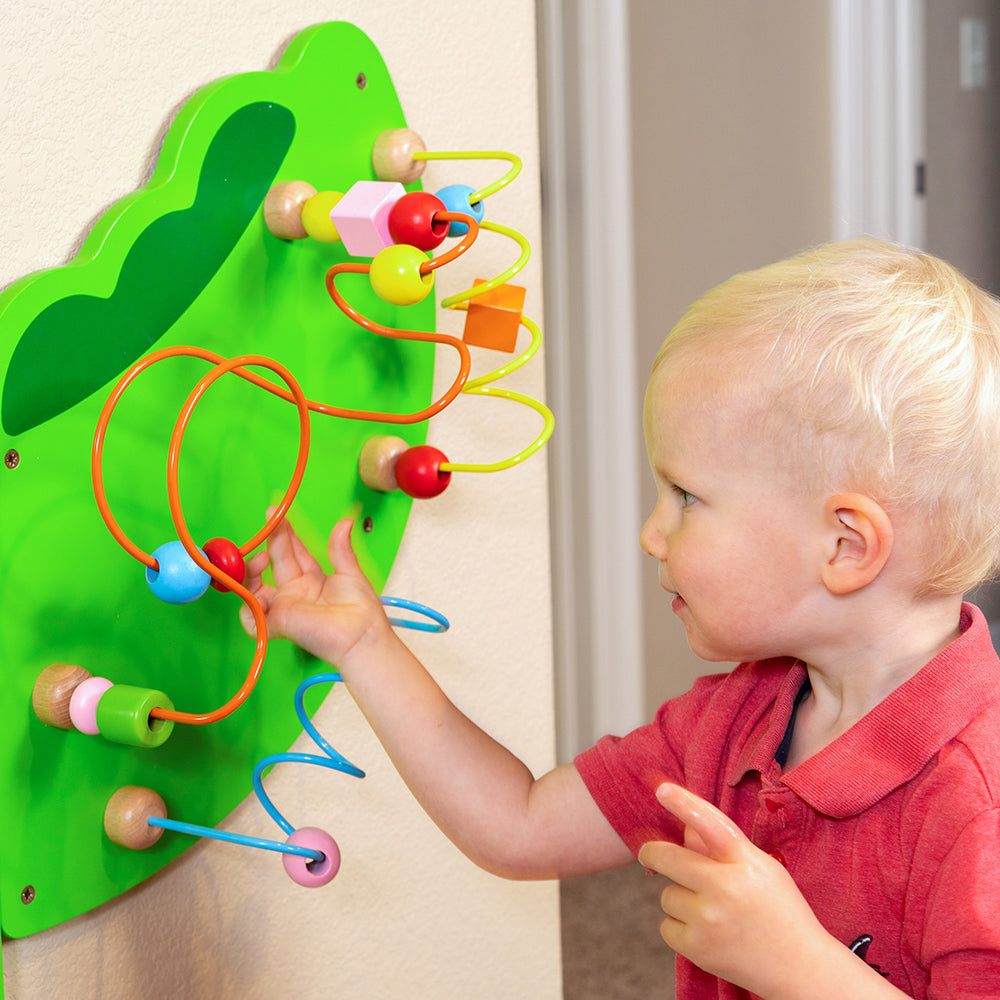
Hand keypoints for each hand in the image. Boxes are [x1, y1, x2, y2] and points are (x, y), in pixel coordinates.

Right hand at [239, 516, 391, 670]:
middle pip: (274, 562)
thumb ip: (341, 548)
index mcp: (311, 579)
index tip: (277, 515)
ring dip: (252, 570)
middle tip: (271, 523)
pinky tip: (262, 595)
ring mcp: (285, 608)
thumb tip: (345, 521)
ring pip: (255, 588)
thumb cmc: (361, 611)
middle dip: (269, 541)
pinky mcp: (279, 625)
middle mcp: (295, 592)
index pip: (291, 552)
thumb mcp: (350, 573)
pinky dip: (250, 607)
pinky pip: (252, 620)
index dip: (283, 533)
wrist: (363, 636)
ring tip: (261, 559)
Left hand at [637, 784, 831, 997]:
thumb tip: (684, 829)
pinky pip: (666, 926)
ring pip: (667, 894)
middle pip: (668, 858)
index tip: (662, 789)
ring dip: (680, 899)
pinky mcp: (698, 948)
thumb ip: (721, 847)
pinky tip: (707, 933)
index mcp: (746, 861)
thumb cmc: (781, 910)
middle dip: (653, 854)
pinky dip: (680, 928)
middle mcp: (725, 887)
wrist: (801, 969)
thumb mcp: (762, 869)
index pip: (710, 824)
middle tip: (651, 854)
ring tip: (711, 911)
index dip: (683, 804)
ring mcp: (709, 919)